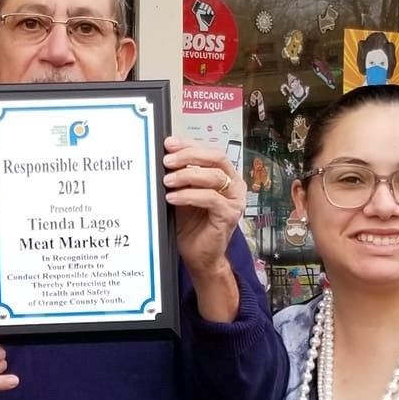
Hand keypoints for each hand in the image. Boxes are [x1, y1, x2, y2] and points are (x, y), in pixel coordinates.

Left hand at [161, 136, 244, 277]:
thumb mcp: (182, 194)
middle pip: (216, 158)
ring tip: (167, 181)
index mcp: (225, 175)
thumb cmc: (191, 225)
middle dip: (189, 156)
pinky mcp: (230, 215)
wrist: (199, 255)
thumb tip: (164, 156)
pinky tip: (173, 197)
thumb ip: (179, 176)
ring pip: (213, 177)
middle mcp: (233, 185)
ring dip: (187, 175)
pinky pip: (210, 199)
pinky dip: (189, 195)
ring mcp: (234, 200)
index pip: (209, 151)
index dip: (190, 144)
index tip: (169, 144)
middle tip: (167, 161)